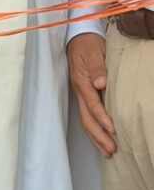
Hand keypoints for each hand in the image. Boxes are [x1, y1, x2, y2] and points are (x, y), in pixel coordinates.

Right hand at [67, 33, 115, 156]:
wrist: (78, 37)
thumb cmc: (88, 44)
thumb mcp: (94, 50)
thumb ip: (97, 67)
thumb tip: (101, 83)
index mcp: (82, 80)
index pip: (91, 103)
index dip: (101, 117)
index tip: (112, 130)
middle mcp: (79, 90)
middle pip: (86, 118)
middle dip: (98, 135)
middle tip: (111, 149)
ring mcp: (79, 94)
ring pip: (84, 120)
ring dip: (95, 137)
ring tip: (107, 152)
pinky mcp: (82, 95)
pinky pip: (85, 116)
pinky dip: (92, 131)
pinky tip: (100, 140)